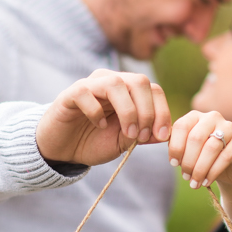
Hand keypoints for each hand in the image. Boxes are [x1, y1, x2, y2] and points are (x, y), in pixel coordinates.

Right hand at [36, 70, 170, 165]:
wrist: (63, 150)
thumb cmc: (94, 141)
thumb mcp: (124, 142)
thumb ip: (144, 136)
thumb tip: (168, 134)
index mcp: (128, 91)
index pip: (153, 89)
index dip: (162, 111)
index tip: (161, 136)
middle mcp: (111, 82)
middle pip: (139, 81)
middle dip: (147, 111)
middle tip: (143, 136)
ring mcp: (90, 85)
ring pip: (116, 84)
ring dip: (128, 111)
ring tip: (128, 133)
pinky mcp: (70, 94)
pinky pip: (86, 93)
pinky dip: (96, 111)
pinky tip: (99, 125)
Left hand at [168, 110, 231, 189]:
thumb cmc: (204, 157)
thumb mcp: (188, 151)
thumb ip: (178, 148)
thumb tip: (172, 156)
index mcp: (196, 116)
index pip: (181, 126)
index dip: (175, 147)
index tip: (173, 164)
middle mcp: (213, 117)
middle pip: (195, 138)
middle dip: (188, 161)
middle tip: (185, 176)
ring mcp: (229, 128)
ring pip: (210, 148)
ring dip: (199, 169)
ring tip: (194, 182)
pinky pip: (224, 157)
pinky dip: (212, 172)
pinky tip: (206, 182)